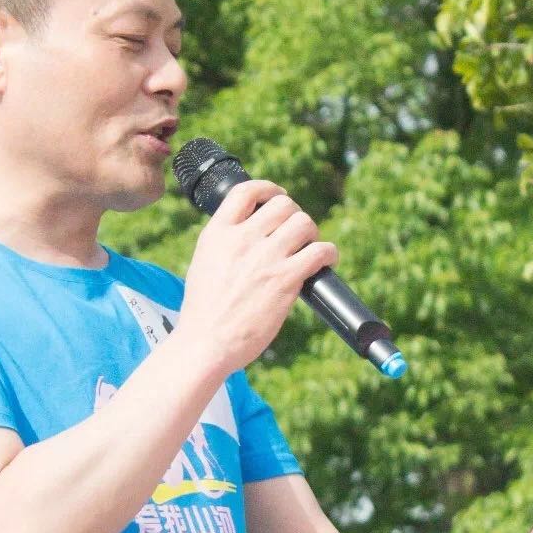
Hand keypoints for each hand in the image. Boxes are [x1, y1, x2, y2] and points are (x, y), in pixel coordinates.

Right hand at [175, 179, 337, 374]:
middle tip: (296, 234)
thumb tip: (251, 234)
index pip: (246, 191)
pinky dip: (328, 253)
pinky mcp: (285, 280)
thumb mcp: (204, 263)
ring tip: (309, 248)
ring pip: (304, 222)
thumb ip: (225, 243)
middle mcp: (242, 239)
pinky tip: (326, 261)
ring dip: (312, 233)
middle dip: (294, 216)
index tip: (278, 197)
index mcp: (218, 233)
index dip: (268, 189)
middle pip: (283, 204)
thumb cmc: (204, 312)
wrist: (205, 343)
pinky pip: (320, 250)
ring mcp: (265, 258)